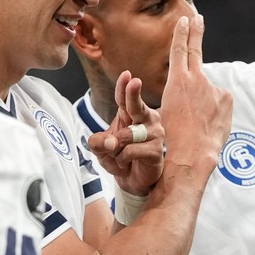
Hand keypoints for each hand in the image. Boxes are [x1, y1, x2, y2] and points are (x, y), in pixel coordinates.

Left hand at [87, 70, 164, 194]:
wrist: (132, 180)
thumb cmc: (120, 158)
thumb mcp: (101, 149)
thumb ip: (98, 142)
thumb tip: (109, 142)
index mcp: (131, 114)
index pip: (125, 99)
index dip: (125, 87)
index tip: (127, 74)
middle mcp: (146, 119)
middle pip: (137, 105)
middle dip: (133, 94)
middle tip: (134, 81)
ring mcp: (154, 134)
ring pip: (127, 135)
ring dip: (115, 148)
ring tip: (117, 155)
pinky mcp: (157, 150)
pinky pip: (131, 151)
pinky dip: (122, 159)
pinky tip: (126, 163)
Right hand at [157, 15, 231, 166]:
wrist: (192, 152)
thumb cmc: (174, 136)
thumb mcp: (168, 110)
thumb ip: (186, 93)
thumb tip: (202, 89)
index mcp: (177, 81)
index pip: (179, 51)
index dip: (182, 34)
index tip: (185, 20)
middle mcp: (196, 79)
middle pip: (196, 51)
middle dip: (196, 33)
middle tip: (198, 17)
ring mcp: (213, 88)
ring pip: (207, 90)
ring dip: (203, 103)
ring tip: (197, 123)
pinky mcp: (226, 98)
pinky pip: (219, 100)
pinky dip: (214, 110)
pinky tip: (209, 124)